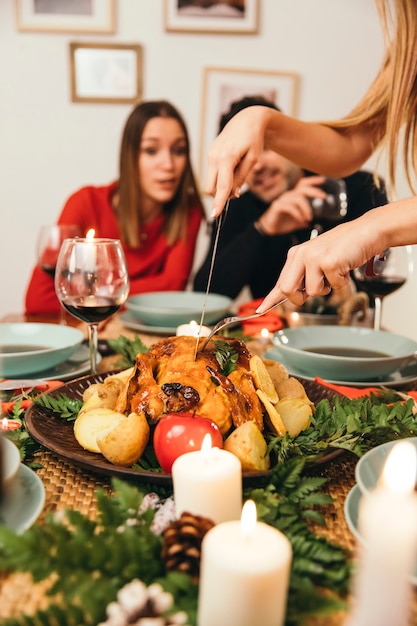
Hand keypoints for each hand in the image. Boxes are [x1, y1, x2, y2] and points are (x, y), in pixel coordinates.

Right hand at [205, 107, 271, 215]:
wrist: (247, 119)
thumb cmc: (254, 139)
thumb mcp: (253, 159)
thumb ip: (242, 178)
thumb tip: (233, 195)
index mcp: (226, 157)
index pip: (221, 186)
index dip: (219, 202)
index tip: (215, 215)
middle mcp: (214, 156)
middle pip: (210, 188)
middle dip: (219, 196)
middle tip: (236, 191)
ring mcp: (210, 155)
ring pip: (209, 182)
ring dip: (220, 187)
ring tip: (236, 176)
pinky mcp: (210, 154)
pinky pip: (212, 173)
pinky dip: (220, 178)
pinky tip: (231, 169)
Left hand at [256, 216, 381, 309]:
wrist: (367, 231)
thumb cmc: (345, 246)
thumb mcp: (318, 258)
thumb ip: (304, 275)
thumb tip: (295, 295)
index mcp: (296, 254)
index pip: (280, 281)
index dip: (271, 299)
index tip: (260, 310)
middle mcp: (301, 255)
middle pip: (288, 290)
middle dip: (300, 297)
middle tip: (315, 290)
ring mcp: (314, 258)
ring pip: (313, 292)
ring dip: (328, 287)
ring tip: (336, 270)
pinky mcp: (329, 263)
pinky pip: (334, 287)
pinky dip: (343, 282)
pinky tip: (345, 266)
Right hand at [258, 175, 326, 234]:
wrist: (269, 229)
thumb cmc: (283, 223)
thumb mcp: (298, 220)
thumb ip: (306, 218)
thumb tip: (317, 221)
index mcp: (294, 196)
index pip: (303, 184)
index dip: (313, 181)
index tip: (323, 180)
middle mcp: (288, 196)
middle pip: (302, 188)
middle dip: (314, 191)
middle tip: (323, 197)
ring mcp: (282, 200)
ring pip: (298, 199)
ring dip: (306, 208)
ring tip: (309, 218)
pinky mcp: (277, 207)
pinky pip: (290, 207)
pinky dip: (298, 214)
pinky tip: (301, 220)